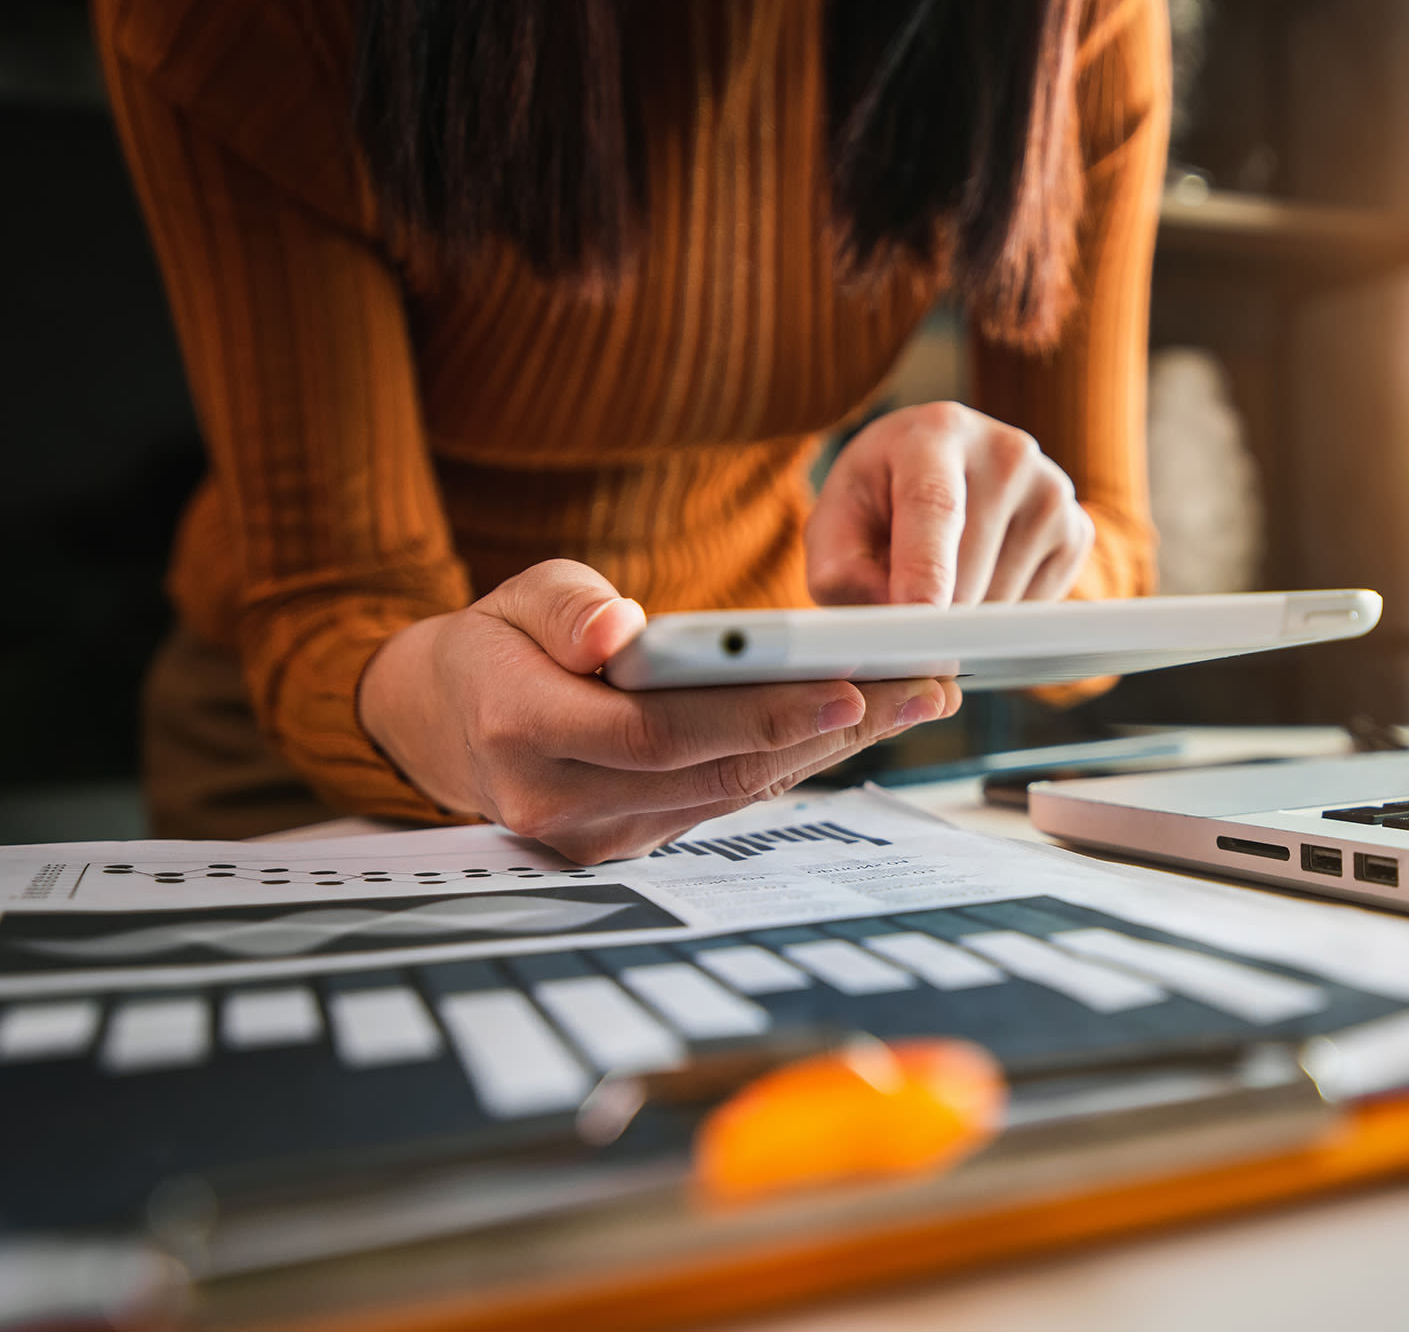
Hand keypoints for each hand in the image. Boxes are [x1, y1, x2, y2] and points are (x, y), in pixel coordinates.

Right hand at [357, 559, 960, 863]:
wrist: (445, 722)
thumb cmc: (497, 643)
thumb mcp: (518, 597)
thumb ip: (567, 609)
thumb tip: (618, 632)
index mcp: (519, 729)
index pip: (659, 730)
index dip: (759, 713)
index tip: (850, 685)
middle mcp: (556, 802)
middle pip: (716, 771)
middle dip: (830, 729)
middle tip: (923, 688)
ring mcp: (594, 840)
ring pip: (732, 795)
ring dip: (830, 749)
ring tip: (913, 700)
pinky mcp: (627, 851)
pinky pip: (724, 804)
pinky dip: (793, 764)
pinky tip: (856, 727)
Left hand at [805, 401, 1095, 606]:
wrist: (939, 475)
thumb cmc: (880, 503)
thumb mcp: (837, 525)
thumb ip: (841, 571)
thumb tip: (891, 614)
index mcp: (935, 433)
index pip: (935, 507)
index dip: (925, 571)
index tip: (917, 624)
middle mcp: (1006, 452)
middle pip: (969, 573)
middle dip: (930, 620)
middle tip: (900, 607)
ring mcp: (1051, 489)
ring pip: (1004, 603)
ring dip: (965, 621)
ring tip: (943, 578)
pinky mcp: (1077, 529)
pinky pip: (1038, 610)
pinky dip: (1003, 617)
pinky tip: (980, 579)